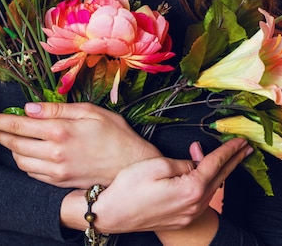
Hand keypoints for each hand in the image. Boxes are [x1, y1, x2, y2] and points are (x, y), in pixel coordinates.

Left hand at [0, 102, 159, 187]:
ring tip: (1, 135)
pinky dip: (22, 161)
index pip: (17, 124)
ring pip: (20, 160)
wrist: (132, 166)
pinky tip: (22, 151)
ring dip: (7, 147)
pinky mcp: (59, 182)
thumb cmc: (114, 133)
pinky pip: (32, 173)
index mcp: (60, 130)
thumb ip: (57, 108)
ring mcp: (56, 171)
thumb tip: (29, 107)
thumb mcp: (89, 111)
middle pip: (13, 143)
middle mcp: (54, 152)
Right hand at [86, 137, 252, 234]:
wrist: (111, 214)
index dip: (228, 150)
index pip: (215, 164)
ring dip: (220, 171)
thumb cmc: (128, 188)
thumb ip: (181, 162)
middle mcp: (193, 205)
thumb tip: (193, 163)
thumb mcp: (156, 165)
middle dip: (233, 161)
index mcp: (190, 189)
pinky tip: (202, 175)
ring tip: (226, 156)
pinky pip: (201, 198)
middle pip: (220, 178)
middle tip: (245, 149)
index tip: (239, 140)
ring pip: (212, 189)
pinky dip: (208, 183)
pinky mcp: (179, 218)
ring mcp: (187, 214)